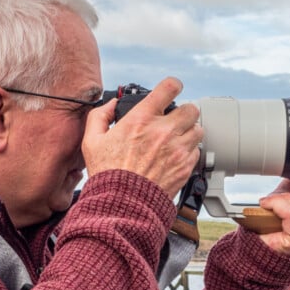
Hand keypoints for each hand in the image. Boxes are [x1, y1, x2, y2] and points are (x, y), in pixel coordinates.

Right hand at [82, 77, 203, 198]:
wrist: (122, 204)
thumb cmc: (107, 173)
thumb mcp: (92, 141)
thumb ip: (100, 116)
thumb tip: (111, 104)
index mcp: (141, 119)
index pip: (169, 88)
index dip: (172, 85)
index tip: (172, 89)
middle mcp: (163, 131)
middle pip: (191, 109)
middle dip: (184, 112)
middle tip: (175, 119)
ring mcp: (177, 150)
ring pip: (197, 130)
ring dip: (188, 132)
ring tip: (177, 138)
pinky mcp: (185, 167)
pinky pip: (196, 151)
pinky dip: (188, 151)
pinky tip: (175, 156)